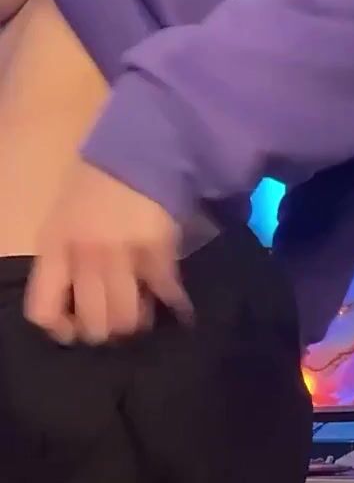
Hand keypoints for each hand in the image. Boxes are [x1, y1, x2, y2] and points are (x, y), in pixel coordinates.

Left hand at [24, 161, 192, 343]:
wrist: (139, 150)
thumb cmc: (95, 188)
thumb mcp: (62, 221)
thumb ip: (63, 262)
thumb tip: (75, 309)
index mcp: (55, 247)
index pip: (44, 310)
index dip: (61, 330)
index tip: (75, 329)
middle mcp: (84, 256)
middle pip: (94, 323)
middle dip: (106, 332)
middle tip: (116, 325)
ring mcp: (122, 255)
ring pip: (127, 318)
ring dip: (137, 323)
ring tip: (142, 315)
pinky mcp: (158, 251)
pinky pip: (166, 293)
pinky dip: (176, 306)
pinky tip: (180, 310)